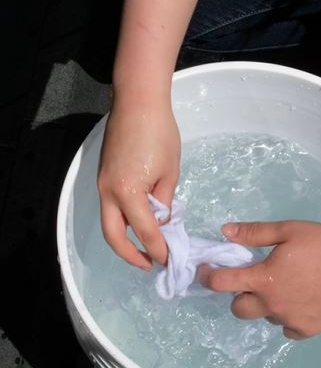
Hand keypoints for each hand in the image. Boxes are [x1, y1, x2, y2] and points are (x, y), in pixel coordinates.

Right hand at [96, 102, 180, 269]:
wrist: (137, 104)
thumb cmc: (159, 134)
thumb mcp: (170, 172)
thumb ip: (165, 201)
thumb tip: (161, 220)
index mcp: (128, 192)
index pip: (145, 231)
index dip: (158, 248)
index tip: (168, 260)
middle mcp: (108, 191)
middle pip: (113, 235)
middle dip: (129, 254)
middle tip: (149, 264)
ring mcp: (102, 184)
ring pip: (109, 221)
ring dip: (124, 239)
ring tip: (146, 248)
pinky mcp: (104, 176)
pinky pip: (110, 206)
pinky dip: (123, 220)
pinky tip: (141, 223)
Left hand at [199, 221, 320, 339]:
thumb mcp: (291, 231)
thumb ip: (255, 232)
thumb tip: (225, 232)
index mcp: (263, 279)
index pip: (220, 282)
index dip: (207, 275)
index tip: (207, 271)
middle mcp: (271, 304)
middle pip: (237, 308)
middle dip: (239, 294)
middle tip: (256, 281)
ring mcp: (288, 320)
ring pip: (265, 317)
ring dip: (267, 305)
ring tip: (289, 289)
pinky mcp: (306, 330)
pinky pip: (287, 328)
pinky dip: (288, 317)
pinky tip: (303, 302)